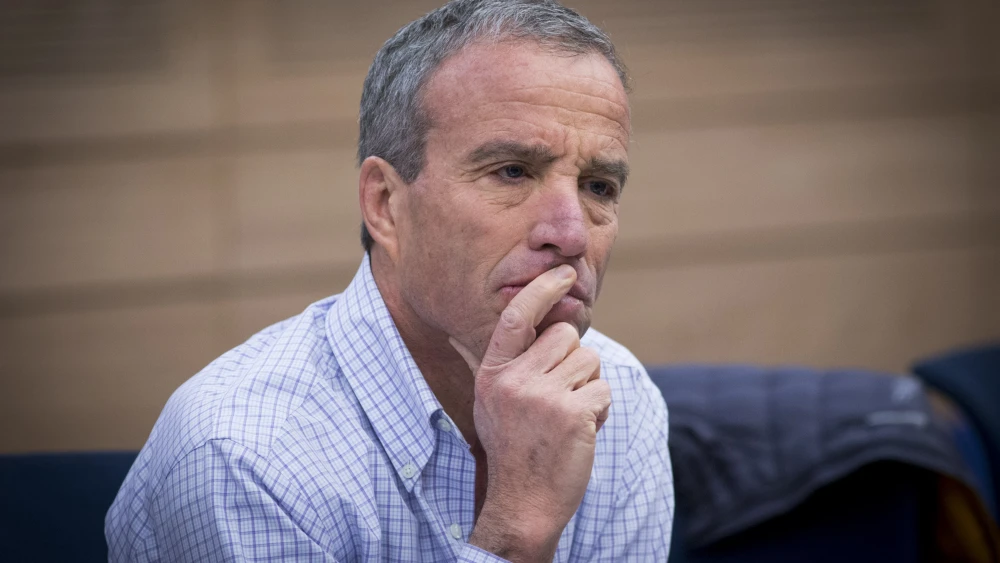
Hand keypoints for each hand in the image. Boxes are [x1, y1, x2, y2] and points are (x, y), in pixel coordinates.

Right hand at [450, 264, 611, 561]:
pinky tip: (579, 433)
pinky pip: (603, 392)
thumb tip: (538, 324)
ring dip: (588, 388)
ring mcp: (542, 396)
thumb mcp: (495, 401)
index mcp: (492, 373)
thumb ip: (513, 364)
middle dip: (574, 363)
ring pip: (589, 362)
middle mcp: (513, 379)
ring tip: (567, 419)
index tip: (565, 273)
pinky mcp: (571, 414)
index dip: (543, 290)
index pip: (517, 317)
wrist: (522, 501)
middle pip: (566, 337)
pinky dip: (599, 412)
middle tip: (561, 398)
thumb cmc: (515, 448)